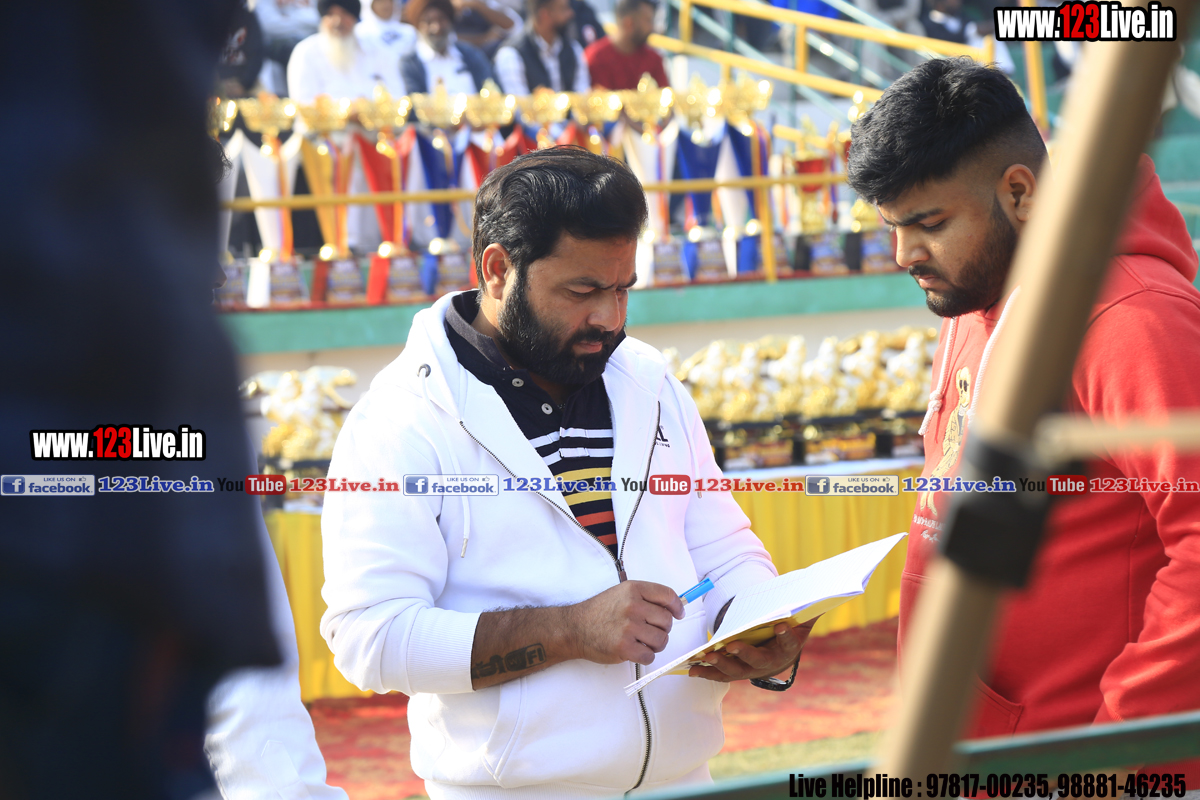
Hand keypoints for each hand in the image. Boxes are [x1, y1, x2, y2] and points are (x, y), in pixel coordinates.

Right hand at [566, 581, 683, 665]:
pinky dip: (645, 656)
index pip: (667, 595)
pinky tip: (635, 651)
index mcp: (633, 589)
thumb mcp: (621, 593)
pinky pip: (649, 656)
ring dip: (655, 645)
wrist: (575, 628)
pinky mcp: (624, 647)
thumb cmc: (600, 611)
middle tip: (650, 631)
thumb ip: (645, 597)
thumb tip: (674, 608)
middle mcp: (632, 606)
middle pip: (667, 621)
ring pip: (661, 640)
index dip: (677, 606)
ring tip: (642, 642)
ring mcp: (628, 627)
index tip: (678, 614)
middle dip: (663, 629)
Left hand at [687, 618, 816, 682]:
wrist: (781, 657)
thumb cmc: (790, 633)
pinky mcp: (738, 672)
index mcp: (788, 649)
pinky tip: (693, 669)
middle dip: (745, 653)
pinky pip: (722, 675)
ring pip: (736, 670)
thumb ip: (811, 608)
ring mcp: (752, 670)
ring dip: (720, 664)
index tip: (782, 625)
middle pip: (758, 660)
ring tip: (706, 656)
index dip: (786, 635)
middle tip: (732, 645)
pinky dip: (707, 672)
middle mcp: (770, 663)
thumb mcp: (804, 620)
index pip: (789, 642)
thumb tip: (828, 591)